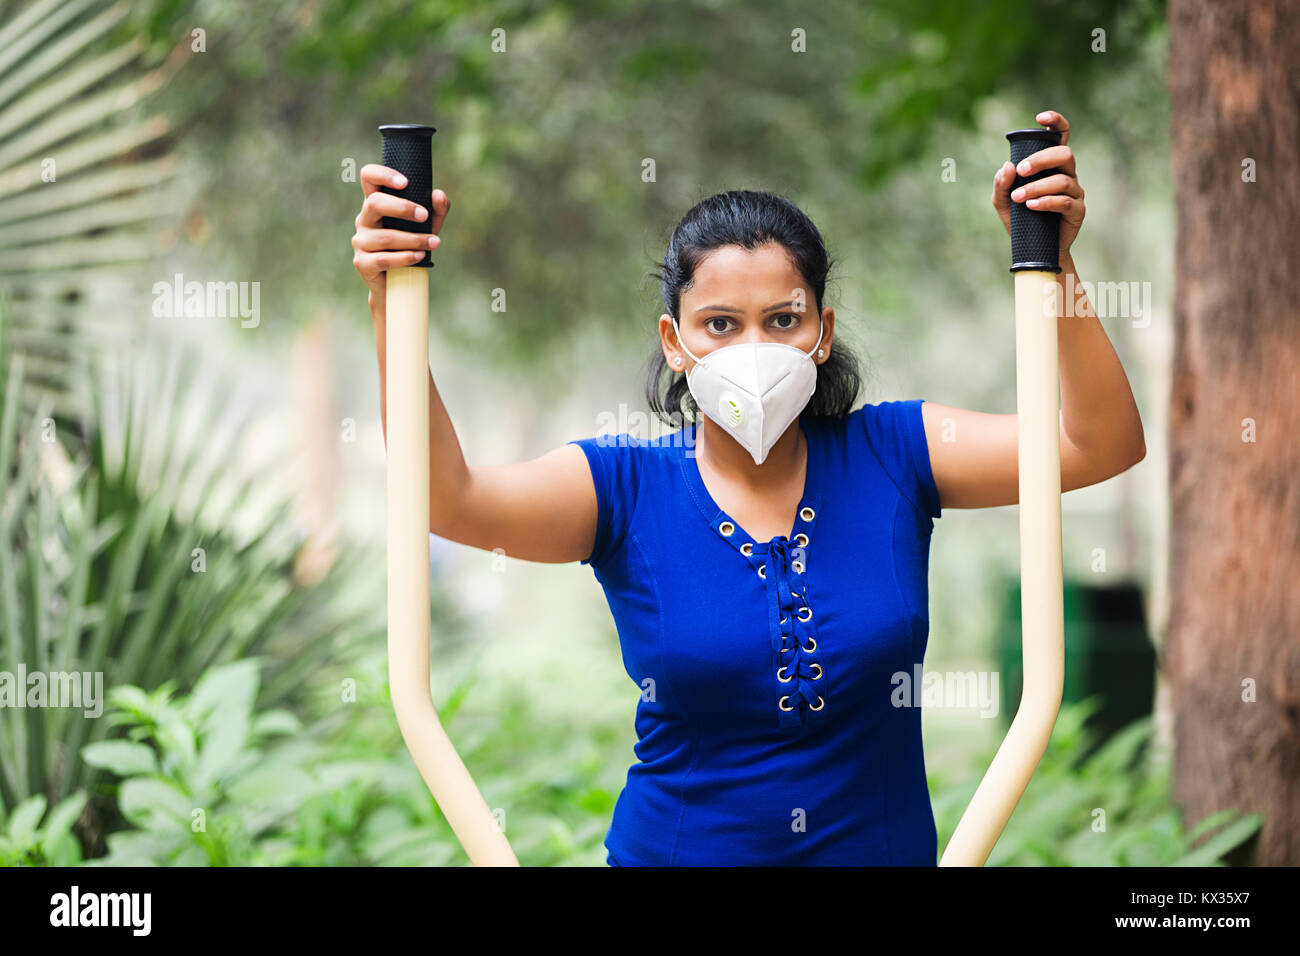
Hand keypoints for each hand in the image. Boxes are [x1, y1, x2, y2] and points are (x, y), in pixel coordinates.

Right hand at [352, 165, 450, 300]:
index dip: (382, 174)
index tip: (405, 182)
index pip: (369, 178)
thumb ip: (437, 209)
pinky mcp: (362, 263)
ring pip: (386, 237)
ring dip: (414, 239)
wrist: (400, 284)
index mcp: (376, 204)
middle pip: (374, 203)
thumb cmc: (412, 246)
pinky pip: (384, 259)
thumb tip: (439, 195)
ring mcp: (360, 241)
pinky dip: (406, 257)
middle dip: (402, 208)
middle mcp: (365, 219)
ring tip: (434, 243)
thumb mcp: (428, 226)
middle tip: (424, 216)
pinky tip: (420, 256)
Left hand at [992, 110, 1084, 255]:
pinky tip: (1031, 206)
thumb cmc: (1021, 222)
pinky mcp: (1078, 210)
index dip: (1056, 122)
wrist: (1034, 251)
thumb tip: (1007, 166)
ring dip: (1038, 186)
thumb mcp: (1003, 202)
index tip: (1040, 118)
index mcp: (1051, 166)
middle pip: (1064, 154)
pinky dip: (1046, 202)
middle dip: (1042, 159)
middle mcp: (1066, 174)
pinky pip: (1065, 201)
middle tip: (1021, 171)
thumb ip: (1001, 184)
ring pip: (1063, 179)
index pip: (1060, 137)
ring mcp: (1075, 192)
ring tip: (1019, 198)